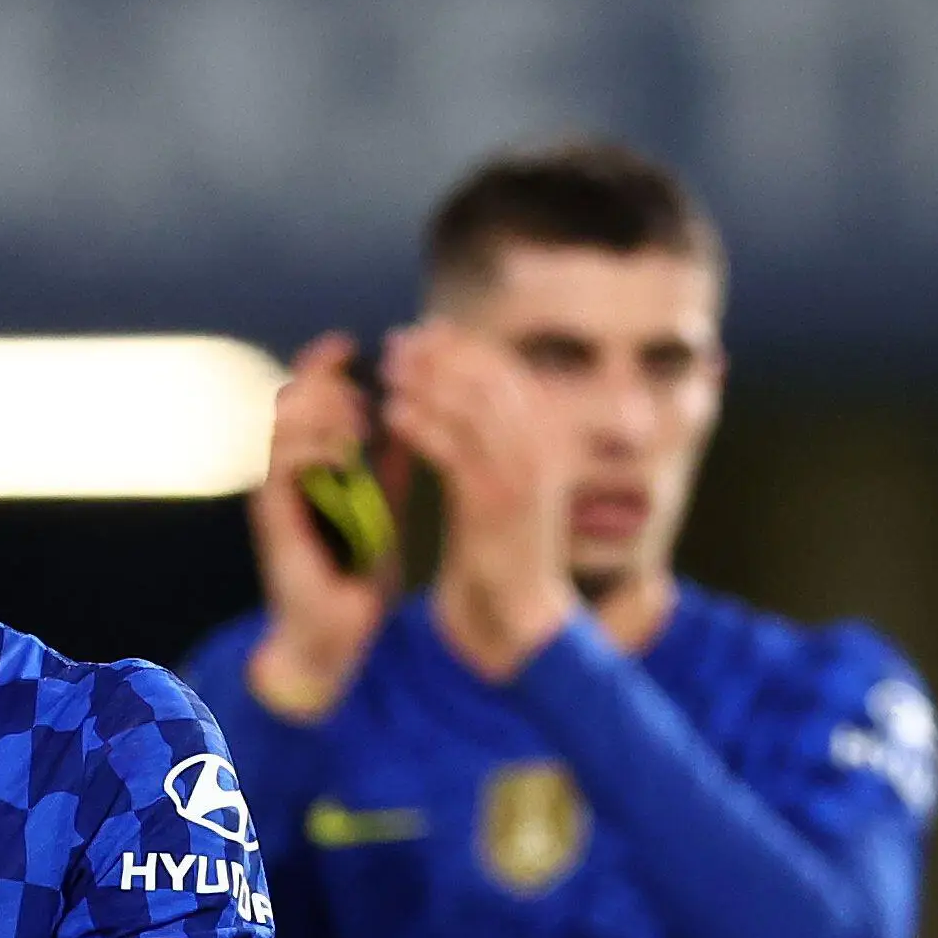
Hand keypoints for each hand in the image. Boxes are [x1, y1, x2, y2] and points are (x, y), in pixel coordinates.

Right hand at [245, 334, 400, 721]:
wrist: (332, 633)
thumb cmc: (355, 572)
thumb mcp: (382, 505)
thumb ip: (387, 463)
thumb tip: (411, 414)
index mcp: (308, 462)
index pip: (306, 394)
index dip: (326, 364)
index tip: (356, 346)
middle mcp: (282, 470)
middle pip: (287, 395)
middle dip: (326, 382)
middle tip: (364, 393)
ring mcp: (273, 491)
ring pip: (280, 422)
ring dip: (322, 411)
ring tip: (358, 421)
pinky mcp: (272, 517)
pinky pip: (280, 464)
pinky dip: (314, 448)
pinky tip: (345, 452)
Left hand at [381, 320, 575, 679]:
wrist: (520, 606)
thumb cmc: (502, 542)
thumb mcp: (505, 477)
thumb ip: (492, 435)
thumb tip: (460, 386)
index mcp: (548, 435)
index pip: (505, 370)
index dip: (464, 345)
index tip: (426, 330)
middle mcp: (540, 446)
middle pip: (488, 378)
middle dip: (441, 354)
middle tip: (399, 343)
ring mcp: (519, 473)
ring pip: (471, 406)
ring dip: (426, 382)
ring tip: (389, 370)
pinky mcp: (492, 501)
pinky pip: (453, 450)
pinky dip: (422, 425)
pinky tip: (392, 414)